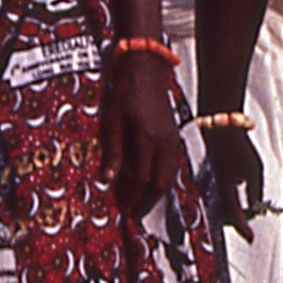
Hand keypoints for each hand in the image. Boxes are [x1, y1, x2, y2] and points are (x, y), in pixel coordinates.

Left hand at [101, 51, 175, 217]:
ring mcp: (172, 139)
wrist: (146, 70)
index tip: (122, 208)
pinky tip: (150, 183)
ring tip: (140, 202)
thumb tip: (108, 180)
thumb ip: (113, 152)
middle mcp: (164, 142)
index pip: (143, 178)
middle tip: (132, 212)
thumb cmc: (125, 92)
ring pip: (169, 176)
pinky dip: (162, 179)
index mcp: (147, 138)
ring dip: (155, 192)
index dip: (133, 196)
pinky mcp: (174, 136)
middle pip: (160, 182)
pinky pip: (171, 165)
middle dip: (146, 200)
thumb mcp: (111, 121)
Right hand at [201, 122, 267, 233]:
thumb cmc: (239, 148)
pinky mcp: (203, 180)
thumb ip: (255, 192)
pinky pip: (212, 199)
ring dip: (229, 215)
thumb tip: (254, 209)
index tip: (251, 239)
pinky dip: (222, 205)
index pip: (234, 215)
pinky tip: (231, 204)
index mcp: (224, 187)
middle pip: (222, 216)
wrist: (220, 128)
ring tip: (242, 217)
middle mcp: (210, 188)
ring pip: (216, 209)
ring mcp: (205, 185)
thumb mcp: (254, 171)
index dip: (243, 229)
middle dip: (235, 223)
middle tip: (248, 229)